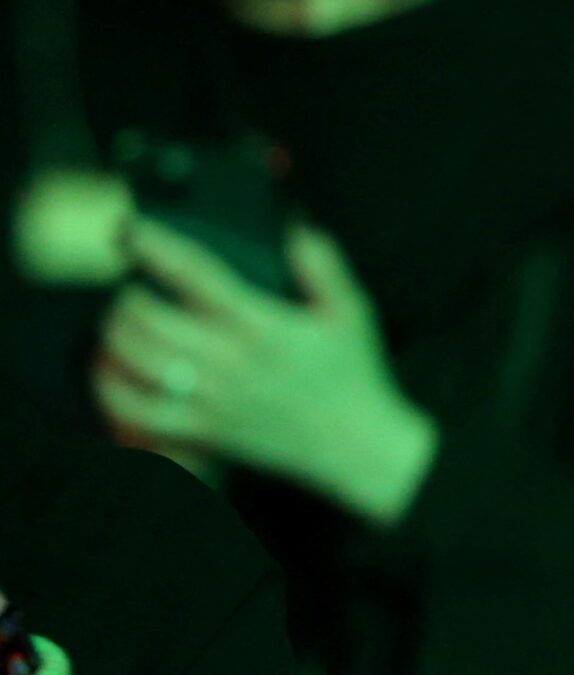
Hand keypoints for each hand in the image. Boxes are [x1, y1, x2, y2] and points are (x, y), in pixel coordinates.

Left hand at [94, 219, 438, 526]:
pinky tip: (113, 372)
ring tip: (123, 323)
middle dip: (129, 295)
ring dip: (117, 333)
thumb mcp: (350, 313)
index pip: (195, 274)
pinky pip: (139, 410)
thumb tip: (296, 228)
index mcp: (261, 325)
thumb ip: (322, 265)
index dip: (155, 246)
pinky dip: (114, 389)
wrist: (358, 445)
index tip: (132, 232)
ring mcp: (212, 397)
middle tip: (134, 288)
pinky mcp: (204, 429)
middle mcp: (229, 360)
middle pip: (147, 317)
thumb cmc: (352, 380)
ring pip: (136, 358)